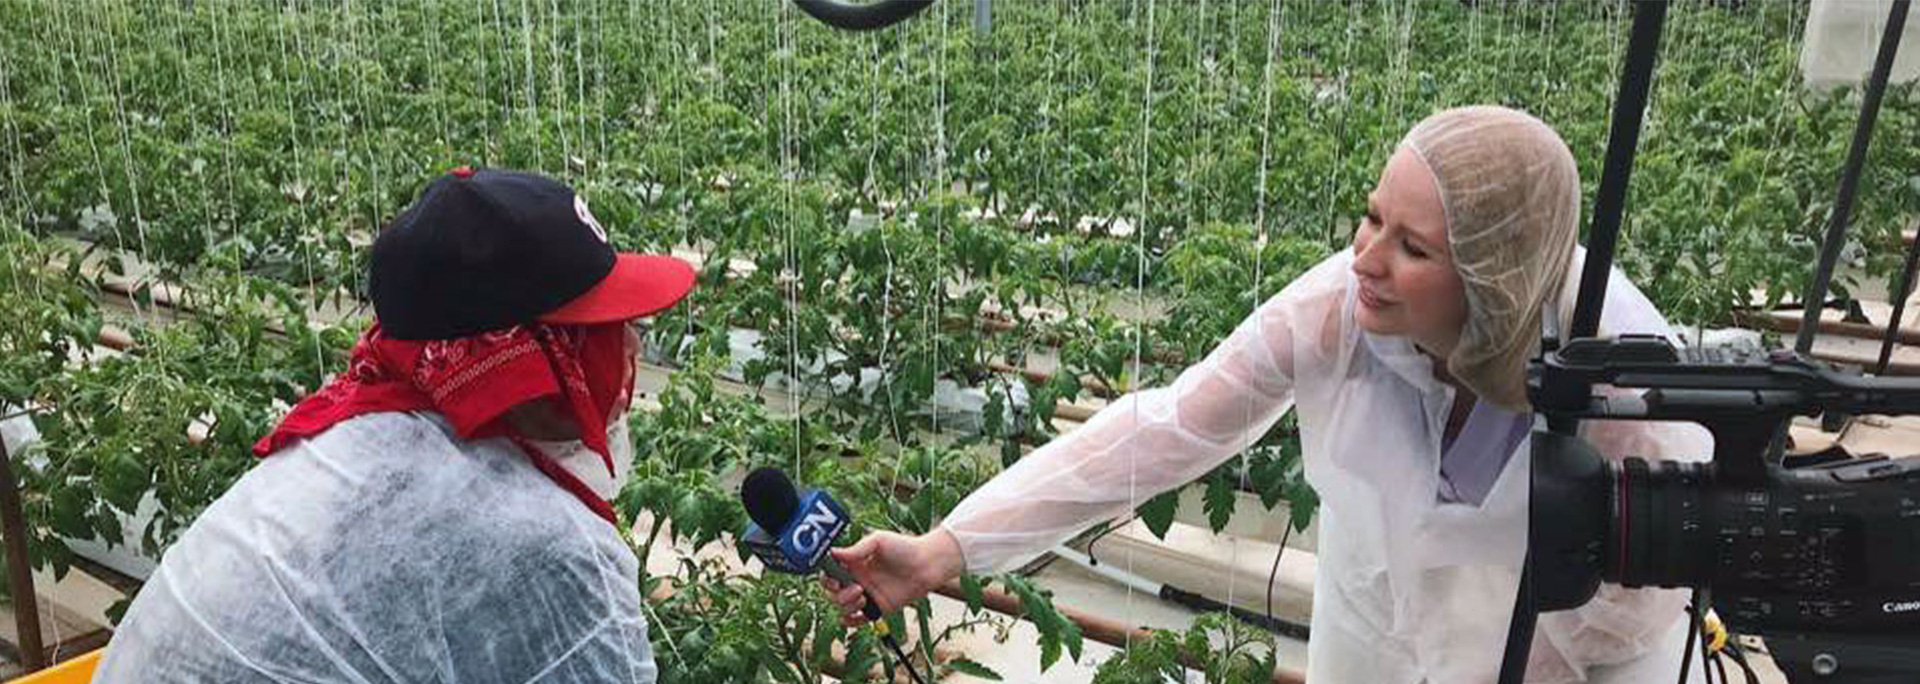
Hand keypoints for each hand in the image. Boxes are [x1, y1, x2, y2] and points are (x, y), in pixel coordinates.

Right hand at [819, 528, 964, 626]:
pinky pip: (857, 620)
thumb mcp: (878, 541)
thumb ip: (856, 549)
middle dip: (837, 593)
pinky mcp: (878, 608)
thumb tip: (833, 553)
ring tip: (863, 596)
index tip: (832, 578)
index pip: (830, 573)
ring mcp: (867, 595)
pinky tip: (857, 614)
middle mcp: (858, 579)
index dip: (826, 577)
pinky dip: (851, 620)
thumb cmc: (905, 547)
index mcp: (854, 563)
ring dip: (847, 604)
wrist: (927, 564)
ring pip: (842, 606)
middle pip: (832, 592)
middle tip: (856, 587)